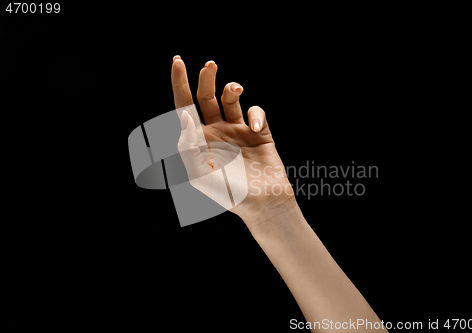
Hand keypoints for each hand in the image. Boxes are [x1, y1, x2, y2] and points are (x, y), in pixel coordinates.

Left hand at [171, 56, 295, 227]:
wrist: (263, 204)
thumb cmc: (229, 195)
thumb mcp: (200, 176)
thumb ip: (187, 148)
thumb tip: (183, 116)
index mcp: (199, 141)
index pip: (185, 108)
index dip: (179, 84)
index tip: (177, 62)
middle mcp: (216, 132)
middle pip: (206, 98)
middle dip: (206, 79)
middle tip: (209, 65)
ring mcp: (237, 131)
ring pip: (231, 99)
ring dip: (231, 89)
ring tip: (235, 89)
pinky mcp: (259, 132)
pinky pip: (256, 112)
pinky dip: (256, 115)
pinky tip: (255, 130)